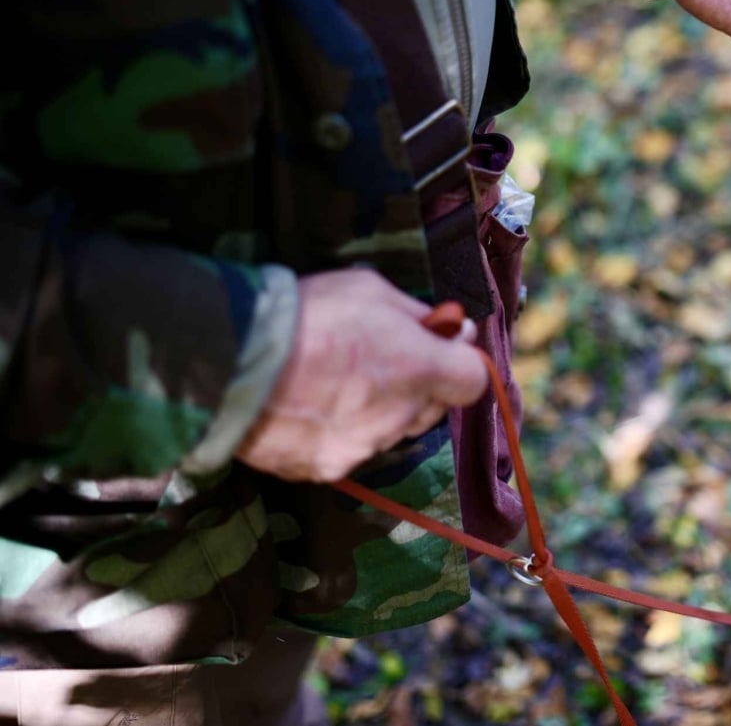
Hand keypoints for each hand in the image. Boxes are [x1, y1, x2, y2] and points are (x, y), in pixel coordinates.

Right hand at [234, 268, 487, 482]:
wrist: (228, 360)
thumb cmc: (306, 314)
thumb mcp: (371, 290)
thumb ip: (418, 316)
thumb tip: (454, 330)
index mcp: (420, 369)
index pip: (473, 381)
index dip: (458, 364)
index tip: (437, 347)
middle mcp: (399, 417)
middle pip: (430, 409)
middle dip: (416, 386)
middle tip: (376, 359)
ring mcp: (362, 447)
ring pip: (387, 430)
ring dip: (374, 410)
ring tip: (329, 381)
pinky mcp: (325, 469)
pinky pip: (346, 449)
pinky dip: (335, 431)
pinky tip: (305, 405)